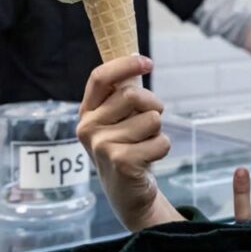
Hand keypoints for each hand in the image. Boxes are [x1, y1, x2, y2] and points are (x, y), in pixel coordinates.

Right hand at [77, 55, 182, 231]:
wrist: (127, 192)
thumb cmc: (127, 147)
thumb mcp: (119, 119)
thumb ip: (123, 93)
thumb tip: (138, 60)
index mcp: (88, 112)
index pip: (100, 77)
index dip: (125, 65)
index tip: (148, 62)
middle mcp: (88, 127)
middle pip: (133, 94)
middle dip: (153, 105)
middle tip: (150, 122)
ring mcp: (102, 146)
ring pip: (152, 119)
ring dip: (157, 130)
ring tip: (144, 144)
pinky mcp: (121, 162)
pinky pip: (160, 141)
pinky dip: (162, 147)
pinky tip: (148, 159)